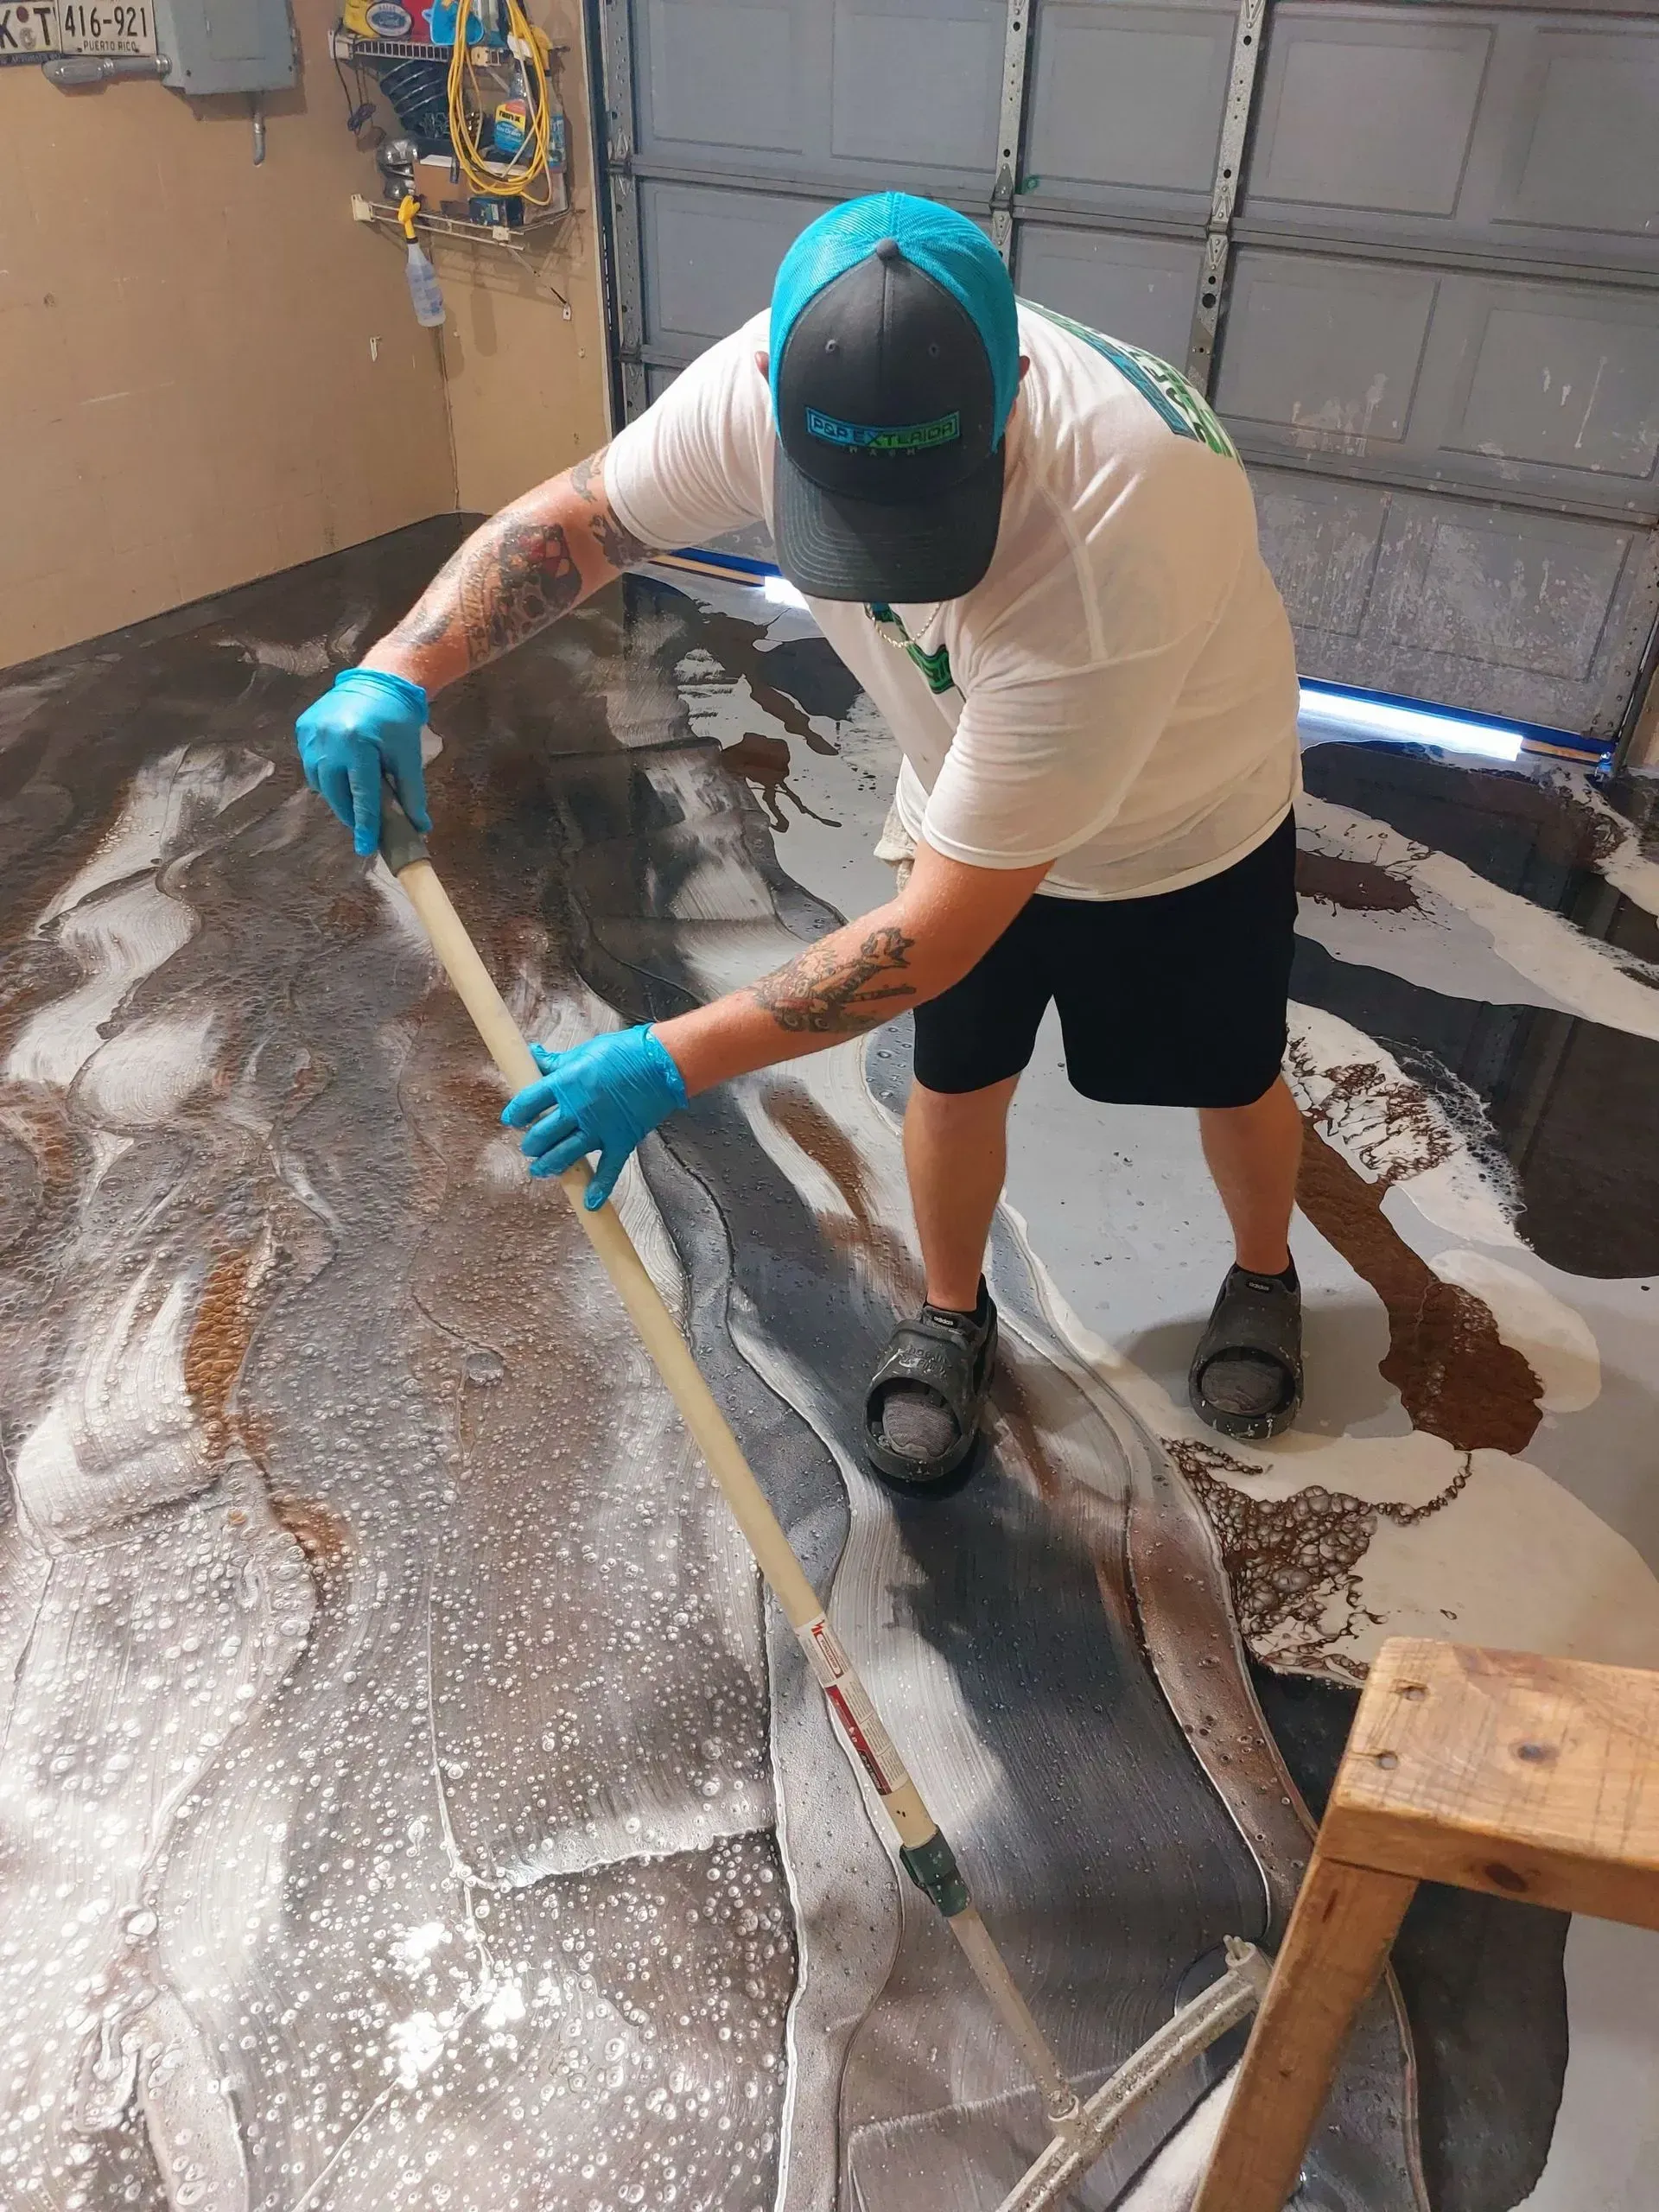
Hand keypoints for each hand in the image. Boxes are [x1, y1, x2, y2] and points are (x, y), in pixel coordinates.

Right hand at [296, 667, 431, 856]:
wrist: (379, 680)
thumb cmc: (398, 720)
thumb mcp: (409, 756)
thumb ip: (412, 793)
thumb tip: (420, 828)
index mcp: (357, 744)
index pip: (361, 796)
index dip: (365, 825)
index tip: (367, 848)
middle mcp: (328, 739)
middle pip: (335, 793)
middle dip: (349, 813)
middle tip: (364, 826)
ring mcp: (311, 732)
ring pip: (319, 781)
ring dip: (336, 796)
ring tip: (353, 801)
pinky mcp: (303, 727)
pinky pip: (311, 764)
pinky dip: (325, 776)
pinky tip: (341, 777)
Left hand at [502, 1027, 687, 1208]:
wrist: (662, 1063)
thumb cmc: (624, 1052)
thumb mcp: (584, 1052)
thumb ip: (557, 1062)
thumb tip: (532, 1055)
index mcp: (566, 1082)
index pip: (528, 1102)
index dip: (516, 1114)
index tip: (513, 1120)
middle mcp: (578, 1108)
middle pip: (543, 1134)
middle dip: (532, 1144)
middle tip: (530, 1147)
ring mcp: (600, 1128)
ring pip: (566, 1154)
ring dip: (549, 1165)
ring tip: (541, 1169)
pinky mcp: (621, 1141)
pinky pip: (609, 1169)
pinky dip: (600, 1188)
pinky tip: (589, 1203)